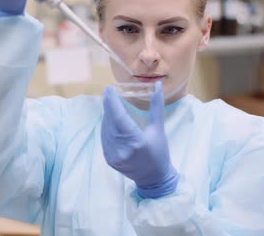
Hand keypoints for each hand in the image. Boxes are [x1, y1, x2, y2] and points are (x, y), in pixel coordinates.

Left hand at [101, 81, 178, 198]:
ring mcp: (114, 156)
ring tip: (110, 105)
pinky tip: (109, 120)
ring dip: (106, 116)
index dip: (112, 102)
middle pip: (110, 121)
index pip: (119, 117)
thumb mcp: (159, 129)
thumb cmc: (159, 152)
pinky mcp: (109, 159)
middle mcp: (122, 149)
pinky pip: (104, 138)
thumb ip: (156, 106)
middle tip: (109, 93)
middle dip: (108, 106)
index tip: (109, 89)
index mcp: (136, 141)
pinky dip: (106, 127)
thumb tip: (158, 86)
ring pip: (105, 129)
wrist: (154, 178)